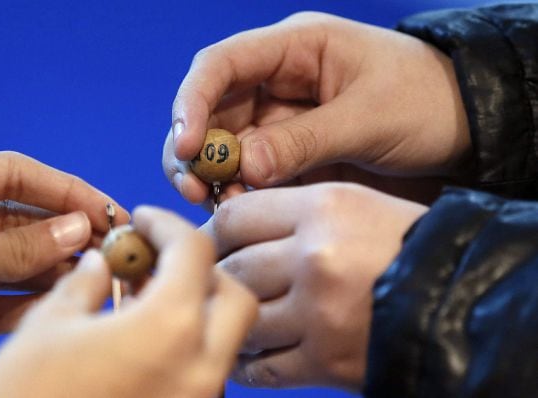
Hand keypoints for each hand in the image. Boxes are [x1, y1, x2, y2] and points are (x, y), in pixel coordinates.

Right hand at [0, 206, 257, 397]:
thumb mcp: (46, 327)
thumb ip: (84, 284)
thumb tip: (102, 264)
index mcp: (169, 330)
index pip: (195, 252)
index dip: (168, 225)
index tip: (143, 221)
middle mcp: (200, 368)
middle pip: (236, 298)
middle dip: (203, 270)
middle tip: (158, 262)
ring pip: (224, 342)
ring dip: (195, 312)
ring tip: (142, 304)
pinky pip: (203, 376)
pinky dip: (184, 349)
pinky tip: (141, 347)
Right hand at [163, 12, 468, 204]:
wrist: (469, 128)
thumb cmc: (428, 102)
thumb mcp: (369, 118)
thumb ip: (303, 142)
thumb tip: (241, 169)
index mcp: (295, 48)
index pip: (221, 65)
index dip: (192, 103)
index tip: (186, 148)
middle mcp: (277, 81)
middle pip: (210, 110)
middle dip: (194, 151)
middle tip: (197, 193)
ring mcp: (281, 119)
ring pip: (223, 146)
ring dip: (214, 177)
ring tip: (223, 208)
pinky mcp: (290, 153)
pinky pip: (250, 172)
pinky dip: (239, 193)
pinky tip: (243, 212)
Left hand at [202, 182, 426, 390]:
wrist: (468, 299)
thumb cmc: (408, 245)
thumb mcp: (353, 205)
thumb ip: (291, 214)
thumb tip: (228, 233)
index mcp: (322, 209)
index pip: (233, 218)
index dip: (213, 235)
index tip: (210, 247)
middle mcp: (316, 257)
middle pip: (233, 269)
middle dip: (220, 280)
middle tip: (216, 287)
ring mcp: (320, 313)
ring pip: (244, 318)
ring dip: (234, 323)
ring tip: (235, 321)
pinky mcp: (328, 361)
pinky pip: (264, 367)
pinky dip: (249, 364)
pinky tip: (248, 356)